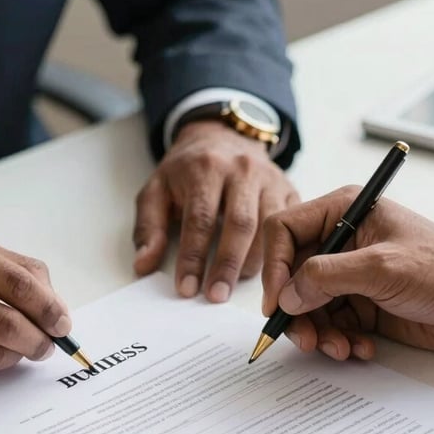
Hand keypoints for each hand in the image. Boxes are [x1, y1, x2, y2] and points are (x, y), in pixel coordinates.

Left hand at [133, 121, 298, 302]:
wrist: (222, 136)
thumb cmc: (188, 170)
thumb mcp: (157, 189)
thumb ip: (148, 227)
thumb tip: (144, 265)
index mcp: (206, 168)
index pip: (200, 219)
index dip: (193, 257)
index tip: (186, 288)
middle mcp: (242, 170)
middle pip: (240, 224)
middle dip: (227, 265)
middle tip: (216, 296)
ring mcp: (270, 179)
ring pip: (269, 227)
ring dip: (255, 264)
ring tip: (238, 288)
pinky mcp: (288, 189)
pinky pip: (290, 225)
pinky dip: (282, 253)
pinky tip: (269, 276)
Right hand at [262, 187, 433, 359]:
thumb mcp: (381, 267)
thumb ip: (326, 277)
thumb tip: (286, 296)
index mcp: (343, 213)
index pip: (285, 233)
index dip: (274, 268)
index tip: (278, 303)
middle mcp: (341, 243)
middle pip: (291, 276)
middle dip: (295, 311)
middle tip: (304, 338)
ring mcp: (349, 276)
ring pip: (307, 307)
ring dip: (318, 332)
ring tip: (339, 348)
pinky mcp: (359, 305)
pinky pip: (330, 325)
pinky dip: (338, 341)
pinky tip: (360, 347)